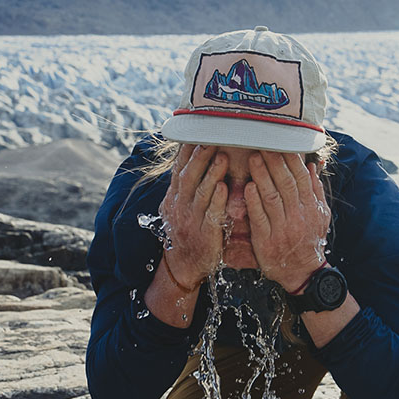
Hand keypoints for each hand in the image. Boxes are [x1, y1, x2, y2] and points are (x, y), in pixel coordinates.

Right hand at [157, 145, 227, 286]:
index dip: (187, 151)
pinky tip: (224, 187)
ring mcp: (190, 221)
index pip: (179, 169)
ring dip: (211, 173)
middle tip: (211, 138)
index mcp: (174, 198)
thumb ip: (188, 187)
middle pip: (188, 176)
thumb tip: (193, 160)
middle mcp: (179, 206)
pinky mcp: (204, 234)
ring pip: (200, 193)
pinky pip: (210, 214)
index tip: (196, 131)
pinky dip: (217, 200)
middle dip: (199, 157)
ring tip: (223, 156)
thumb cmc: (188, 232)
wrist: (183, 266)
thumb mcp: (181, 208)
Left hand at [245, 151, 329, 289]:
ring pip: (272, 197)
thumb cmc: (310, 240)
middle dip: (274, 162)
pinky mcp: (266, 241)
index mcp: (311, 208)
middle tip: (262, 144)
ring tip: (252, 158)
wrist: (303, 272)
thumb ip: (316, 191)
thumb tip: (312, 166)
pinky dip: (254, 201)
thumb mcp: (320, 216)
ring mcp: (282, 228)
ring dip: (262, 176)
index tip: (281, 143)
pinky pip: (260, 218)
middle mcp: (298, 216)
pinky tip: (248, 186)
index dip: (291, 160)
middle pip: (286, 183)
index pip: (301, 178)